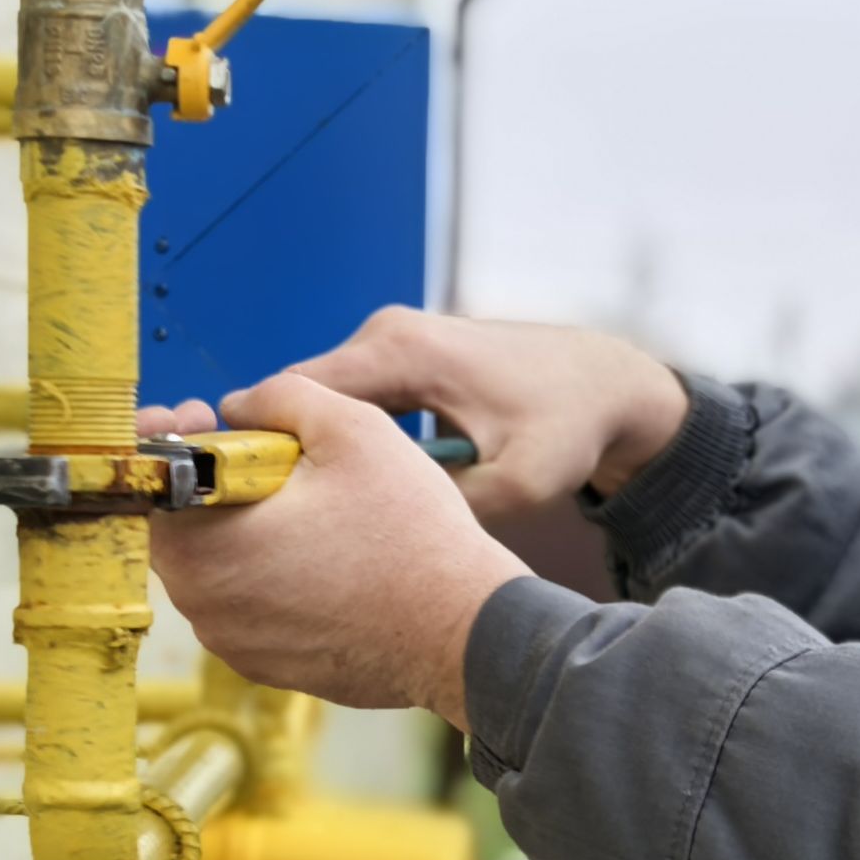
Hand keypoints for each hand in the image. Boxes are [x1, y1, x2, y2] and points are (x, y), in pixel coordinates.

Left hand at [141, 385, 528, 726]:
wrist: (464, 633)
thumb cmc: (411, 535)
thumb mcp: (351, 428)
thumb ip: (280, 396)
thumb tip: (240, 406)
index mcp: (205, 547)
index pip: (147, 484)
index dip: (167, 441)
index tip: (198, 419)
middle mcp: (205, 607)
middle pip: (181, 527)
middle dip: (211, 484)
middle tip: (263, 455)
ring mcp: (236, 644)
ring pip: (217, 569)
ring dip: (244, 531)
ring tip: (306, 506)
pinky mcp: (270, 667)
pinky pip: (250, 606)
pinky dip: (270, 575)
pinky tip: (325, 556)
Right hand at [277, 306, 690, 519]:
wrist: (606, 383)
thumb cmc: (568, 428)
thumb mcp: (515, 485)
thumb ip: (443, 505)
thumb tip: (373, 526)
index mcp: (402, 352)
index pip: (296, 392)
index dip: (264, 445)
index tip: (253, 501)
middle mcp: (387, 333)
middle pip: (302, 398)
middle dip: (291, 454)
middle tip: (285, 520)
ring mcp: (393, 339)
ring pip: (326, 403)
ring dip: (320, 450)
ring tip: (321, 510)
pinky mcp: (403, 354)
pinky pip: (352, 400)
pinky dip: (347, 439)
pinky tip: (361, 486)